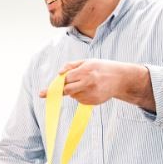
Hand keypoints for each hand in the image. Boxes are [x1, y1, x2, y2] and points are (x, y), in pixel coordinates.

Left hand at [39, 59, 153, 107]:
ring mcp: (92, 93)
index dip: (54, 86)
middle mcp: (88, 82)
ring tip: (86, 84)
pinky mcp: (94, 101)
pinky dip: (81, 96)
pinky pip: (80, 100)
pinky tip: (90, 90)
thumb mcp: (86, 61)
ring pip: (73, 96)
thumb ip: (71, 66)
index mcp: (85, 71)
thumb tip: (58, 73)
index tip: (42, 93)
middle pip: (67, 90)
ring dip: (74, 91)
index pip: (65, 80)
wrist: (120, 78)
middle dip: (62, 90)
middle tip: (60, 90)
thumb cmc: (100, 68)